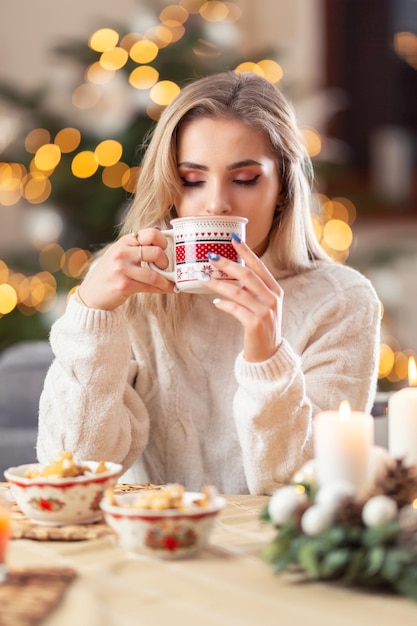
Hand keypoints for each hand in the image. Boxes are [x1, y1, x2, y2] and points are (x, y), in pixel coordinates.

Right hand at [77, 229, 174, 309]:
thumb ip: (138, 247)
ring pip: (155, 274)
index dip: (163, 242)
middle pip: (156, 253)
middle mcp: (122, 252)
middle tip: (164, 268)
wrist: (92, 293)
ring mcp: (122, 269)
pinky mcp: (124, 285)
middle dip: (165, 262)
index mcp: (124, 242)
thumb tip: (163, 244)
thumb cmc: (111, 273)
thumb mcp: (121, 253)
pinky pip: (150, 287)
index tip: (164, 249)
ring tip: (168, 283)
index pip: (152, 234)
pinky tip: (166, 290)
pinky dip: (162, 289)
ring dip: (166, 281)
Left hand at [205, 240, 282, 362]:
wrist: (269, 353)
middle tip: (211, 256)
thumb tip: (230, 272)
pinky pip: (235, 309)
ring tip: (203, 278)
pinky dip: (223, 304)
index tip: (233, 239)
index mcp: (275, 290)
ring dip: (218, 283)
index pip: (259, 266)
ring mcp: (264, 311)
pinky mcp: (254, 324)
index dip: (246, 252)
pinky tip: (215, 303)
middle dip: (227, 264)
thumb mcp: (264, 304)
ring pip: (238, 291)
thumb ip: (253, 289)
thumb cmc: (263, 326)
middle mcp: (272, 298)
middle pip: (247, 275)